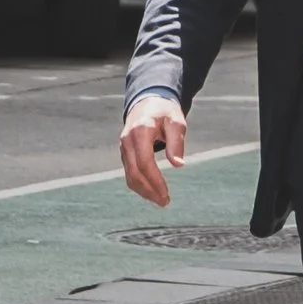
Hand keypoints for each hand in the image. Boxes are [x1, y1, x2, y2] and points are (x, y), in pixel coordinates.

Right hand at [119, 92, 186, 207]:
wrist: (148, 101)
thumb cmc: (165, 112)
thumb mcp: (176, 122)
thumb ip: (176, 143)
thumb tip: (178, 165)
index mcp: (141, 131)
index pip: (144, 162)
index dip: (155, 180)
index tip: (166, 194)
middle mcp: (128, 140)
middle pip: (134, 172)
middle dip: (149, 190)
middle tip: (165, 202)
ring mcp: (124, 147)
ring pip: (129, 175)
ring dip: (143, 191)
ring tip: (160, 200)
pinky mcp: (125, 152)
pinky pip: (129, 172)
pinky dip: (139, 184)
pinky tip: (151, 191)